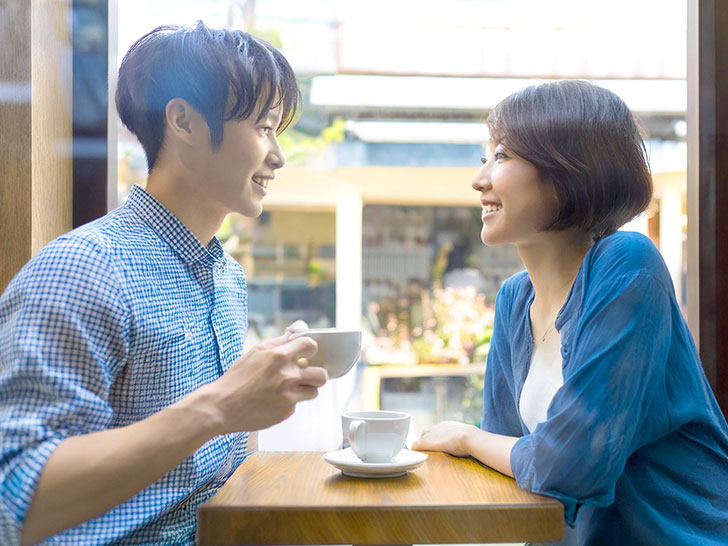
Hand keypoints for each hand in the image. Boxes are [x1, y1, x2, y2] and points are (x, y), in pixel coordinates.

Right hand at [199, 333, 327, 433]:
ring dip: (305, 389)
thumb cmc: (236, 378)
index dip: (309, 349)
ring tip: (289, 388)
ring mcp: (288, 397)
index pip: (311, 346)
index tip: (306, 354)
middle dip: (315, 374)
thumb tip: (300, 327)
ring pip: (314, 392)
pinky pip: (297, 405)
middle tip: (305, 374)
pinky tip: (273, 400)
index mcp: (279, 357)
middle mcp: (287, 376)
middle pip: (321, 374)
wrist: (221, 406)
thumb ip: (281, 340)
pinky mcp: (286, 412)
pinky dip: (289, 402)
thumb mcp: (256, 351)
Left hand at [412, 420, 477, 456]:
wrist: (468, 437)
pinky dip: (415, 451)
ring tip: (422, 454)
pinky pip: (415, 446)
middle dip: (426, 441)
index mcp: (445, 425)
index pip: (435, 431)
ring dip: (421, 446)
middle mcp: (435, 427)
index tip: (437, 445)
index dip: (435, 438)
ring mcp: (429, 434)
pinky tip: (416, 457)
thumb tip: (473, 441)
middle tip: (428, 450)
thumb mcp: (467, 434)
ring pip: (420, 439)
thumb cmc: (471, 438)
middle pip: (425, 434)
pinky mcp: (425, 442)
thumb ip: (464, 437)